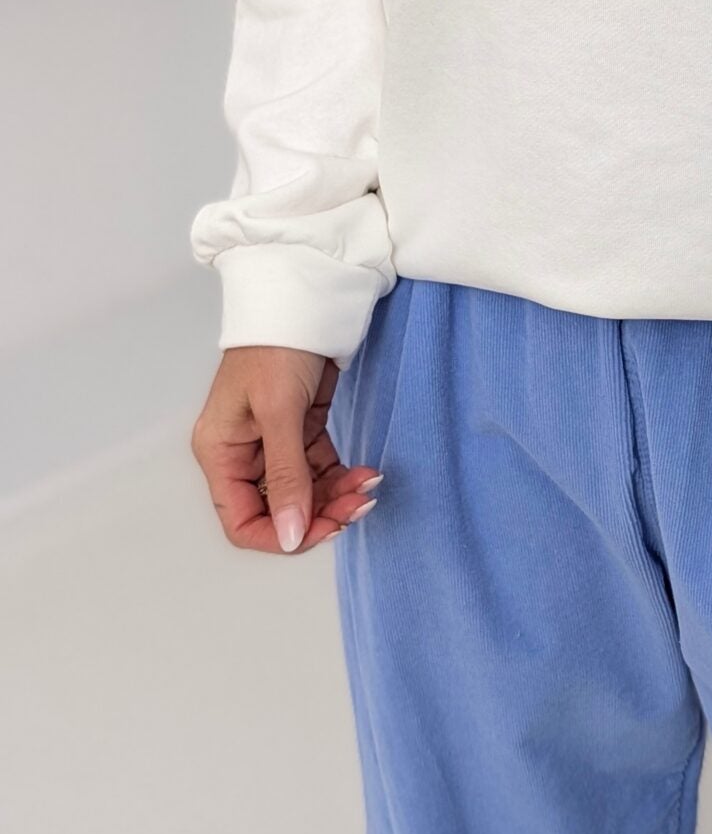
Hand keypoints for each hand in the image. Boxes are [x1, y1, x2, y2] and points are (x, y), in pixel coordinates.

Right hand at [191, 346, 381, 553]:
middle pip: (278, 509)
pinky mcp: (300, 428)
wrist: (303, 297)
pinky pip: (319, 468)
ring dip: (337, 496)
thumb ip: (285, 477)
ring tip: (368, 487)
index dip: (281, 535)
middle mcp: (242, 453)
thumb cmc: (277, 344)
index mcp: (221, 452)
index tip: (322, 530)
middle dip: (320, 513)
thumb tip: (290, 536)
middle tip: (359, 506)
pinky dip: (342, 476)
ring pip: (305, 491)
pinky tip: (365, 473)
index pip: (241, 521)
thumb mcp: (279, 411)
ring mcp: (272, 442)